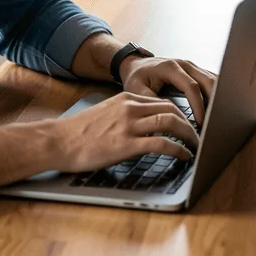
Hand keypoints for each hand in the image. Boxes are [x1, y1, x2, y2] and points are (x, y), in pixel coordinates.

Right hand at [54, 92, 200, 172]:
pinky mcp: (126, 144)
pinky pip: (162, 144)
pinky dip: (179, 150)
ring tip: (196, 146)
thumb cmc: (78, 133)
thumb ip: (125, 115)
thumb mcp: (105, 114)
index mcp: (126, 99)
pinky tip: (184, 156)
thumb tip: (144, 126)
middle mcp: (130, 108)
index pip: (163, 101)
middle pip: (172, 109)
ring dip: (189, 135)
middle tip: (198, 136)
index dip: (181, 113)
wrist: (57, 141)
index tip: (189, 124)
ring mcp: (129, 125)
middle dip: (190, 123)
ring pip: (171, 122)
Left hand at [119, 56, 216, 123]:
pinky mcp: (196, 71)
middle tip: (214, 123)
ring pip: (214, 80)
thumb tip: (166, 118)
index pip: (192, 86)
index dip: (198, 105)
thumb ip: (151, 102)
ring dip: (217, 99)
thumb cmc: (136, 77)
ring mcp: (192, 66)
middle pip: (208, 81)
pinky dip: (216, 95)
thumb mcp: (136, 90)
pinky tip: (216, 110)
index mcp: (170, 67)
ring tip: (216, 119)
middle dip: (214, 102)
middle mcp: (184, 64)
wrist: (135, 64)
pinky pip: (211, 81)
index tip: (200, 122)